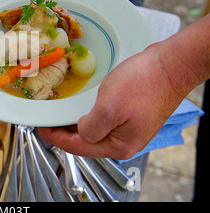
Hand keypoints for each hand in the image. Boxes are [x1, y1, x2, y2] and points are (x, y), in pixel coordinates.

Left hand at [38, 14, 209, 159]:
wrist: (170, 64)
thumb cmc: (144, 83)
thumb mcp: (109, 108)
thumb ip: (89, 128)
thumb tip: (80, 133)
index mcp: (119, 145)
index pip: (77, 148)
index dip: (55, 138)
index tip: (42, 127)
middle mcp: (124, 140)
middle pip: (85, 141)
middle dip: (64, 131)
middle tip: (48, 119)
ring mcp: (128, 127)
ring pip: (93, 129)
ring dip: (75, 121)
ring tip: (60, 111)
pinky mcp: (130, 113)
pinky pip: (102, 117)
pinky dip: (88, 112)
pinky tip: (80, 104)